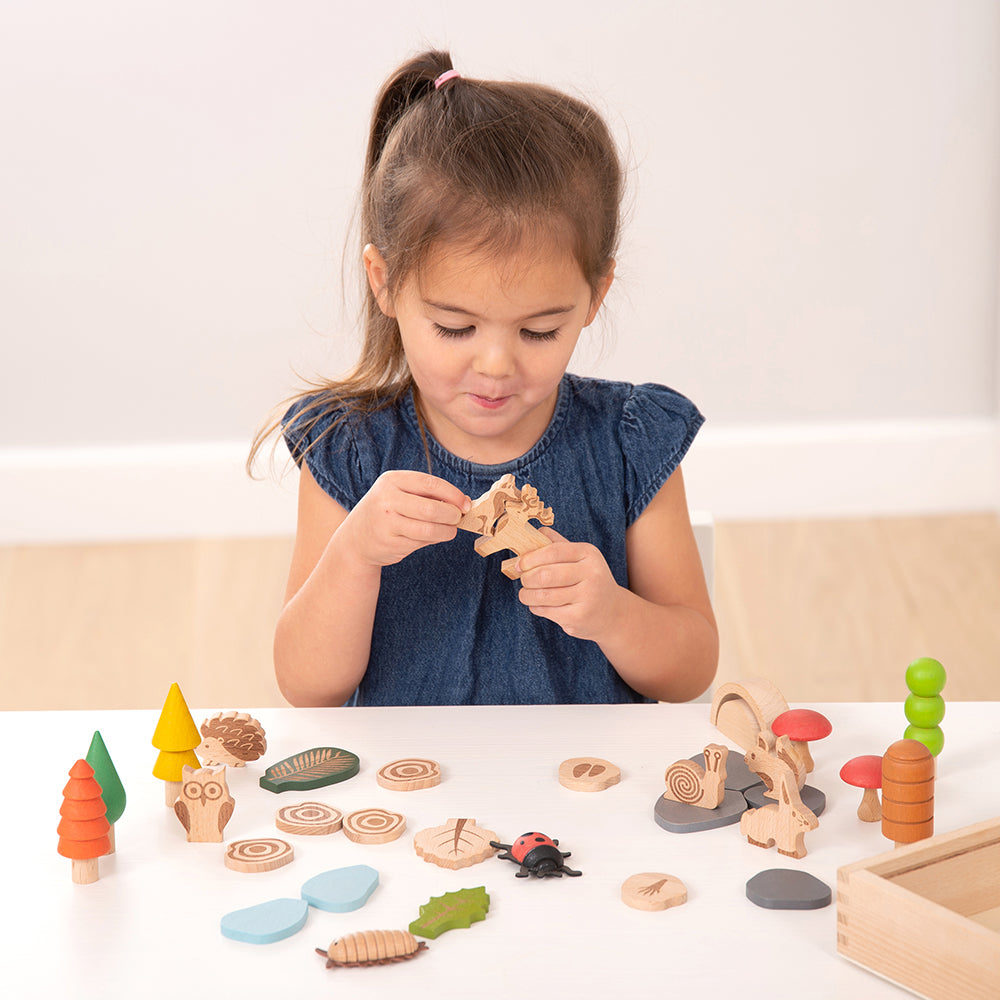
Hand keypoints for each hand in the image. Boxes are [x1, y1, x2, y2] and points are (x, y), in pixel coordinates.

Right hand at [340, 471, 469, 568]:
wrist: (356, 539)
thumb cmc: (387, 511)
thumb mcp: (400, 494)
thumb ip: (428, 495)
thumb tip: (463, 502)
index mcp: (391, 481)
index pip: (430, 483)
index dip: (452, 494)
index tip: (465, 503)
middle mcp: (386, 500)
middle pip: (431, 509)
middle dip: (451, 515)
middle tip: (458, 518)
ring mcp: (387, 523)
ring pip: (428, 529)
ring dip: (446, 531)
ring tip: (450, 530)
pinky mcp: (390, 543)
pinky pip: (421, 542)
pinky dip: (432, 540)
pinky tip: (430, 537)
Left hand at [516, 528, 624, 640]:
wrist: (613, 612)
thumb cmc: (589, 580)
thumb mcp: (580, 558)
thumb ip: (558, 544)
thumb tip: (535, 531)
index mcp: (588, 554)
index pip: (553, 551)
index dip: (531, 558)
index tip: (520, 564)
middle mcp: (591, 574)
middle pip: (545, 574)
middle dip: (527, 578)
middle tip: (523, 580)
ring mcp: (587, 597)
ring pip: (543, 595)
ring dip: (527, 594)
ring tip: (525, 593)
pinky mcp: (579, 617)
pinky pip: (546, 610)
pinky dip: (535, 607)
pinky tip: (537, 604)